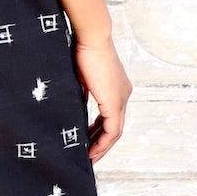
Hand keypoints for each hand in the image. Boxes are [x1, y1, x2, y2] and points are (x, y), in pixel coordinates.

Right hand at [72, 33, 131, 160]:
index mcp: (117, 88)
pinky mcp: (115, 102)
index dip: (98, 131)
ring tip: (88, 158)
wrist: (91, 37)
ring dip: (101, 146)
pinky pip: (112, 130)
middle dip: (100, 143)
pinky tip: (91, 151)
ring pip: (115, 132)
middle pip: (114, 127)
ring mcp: (121, 99)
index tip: (86, 141)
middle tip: (88, 156)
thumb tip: (72, 107)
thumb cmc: (82, 50)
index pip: (110, 116)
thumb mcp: (81, 77)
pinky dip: (102, 142)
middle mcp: (124, 95)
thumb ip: (82, 93)